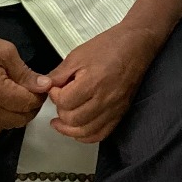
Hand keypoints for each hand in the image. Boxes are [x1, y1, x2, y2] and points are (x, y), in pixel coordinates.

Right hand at [0, 30, 48, 135]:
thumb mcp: (6, 53)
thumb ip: (26, 73)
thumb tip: (45, 86)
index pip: (28, 103)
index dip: (39, 96)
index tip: (41, 88)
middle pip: (20, 119)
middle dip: (30, 107)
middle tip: (31, 93)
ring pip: (8, 127)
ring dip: (16, 115)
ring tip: (16, 98)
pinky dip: (1, 121)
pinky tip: (1, 106)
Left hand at [45, 25, 157, 141]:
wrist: (136, 46)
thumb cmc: (108, 46)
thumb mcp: (78, 55)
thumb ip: (59, 74)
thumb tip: (45, 86)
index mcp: (92, 82)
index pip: (64, 102)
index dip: (54, 96)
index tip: (55, 88)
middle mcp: (104, 99)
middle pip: (73, 119)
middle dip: (61, 111)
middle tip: (60, 100)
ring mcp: (114, 109)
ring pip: (86, 131)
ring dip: (69, 128)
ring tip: (60, 122)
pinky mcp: (120, 113)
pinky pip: (102, 134)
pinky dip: (86, 136)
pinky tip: (77, 129)